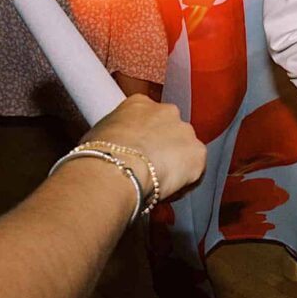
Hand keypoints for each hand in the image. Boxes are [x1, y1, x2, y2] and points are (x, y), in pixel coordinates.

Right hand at [82, 94, 205, 197]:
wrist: (115, 169)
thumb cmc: (98, 155)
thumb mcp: (98, 135)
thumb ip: (115, 135)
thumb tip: (113, 149)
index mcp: (140, 104)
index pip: (149, 119)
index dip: (144, 139)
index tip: (137, 154)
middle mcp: (167, 111)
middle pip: (171, 132)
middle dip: (163, 150)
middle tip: (148, 170)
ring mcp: (185, 131)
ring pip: (185, 151)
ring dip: (175, 166)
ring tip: (155, 184)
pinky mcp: (198, 154)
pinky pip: (195, 173)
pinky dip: (183, 185)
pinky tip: (165, 193)